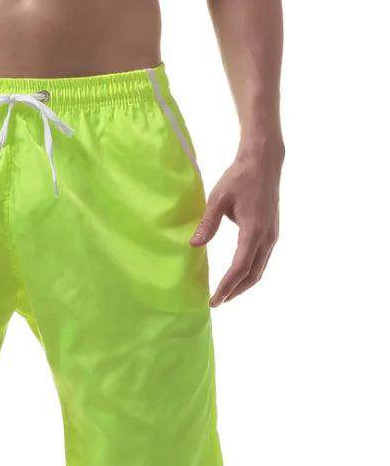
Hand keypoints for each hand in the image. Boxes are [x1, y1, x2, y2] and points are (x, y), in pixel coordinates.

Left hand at [190, 144, 282, 306]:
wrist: (264, 162)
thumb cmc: (239, 178)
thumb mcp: (218, 199)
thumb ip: (207, 223)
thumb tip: (194, 245)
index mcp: (253, 231)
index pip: (239, 267)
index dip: (227, 286)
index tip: (214, 299)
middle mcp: (267, 237)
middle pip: (252, 275)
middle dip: (235, 291)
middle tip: (216, 302)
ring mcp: (272, 236)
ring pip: (260, 270)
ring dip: (243, 285)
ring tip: (225, 294)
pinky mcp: (272, 232)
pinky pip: (262, 260)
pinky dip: (250, 273)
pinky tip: (237, 276)